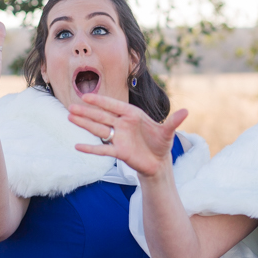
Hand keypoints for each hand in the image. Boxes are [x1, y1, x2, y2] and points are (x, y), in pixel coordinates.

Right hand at [67, 94, 186, 177]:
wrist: (159, 162)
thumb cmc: (161, 143)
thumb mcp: (168, 133)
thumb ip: (174, 122)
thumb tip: (187, 111)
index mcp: (132, 115)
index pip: (114, 106)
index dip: (100, 101)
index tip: (86, 96)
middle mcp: (122, 124)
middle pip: (102, 116)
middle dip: (87, 111)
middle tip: (71, 106)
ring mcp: (119, 138)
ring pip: (99, 129)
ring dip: (85, 124)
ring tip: (70, 117)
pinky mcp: (119, 152)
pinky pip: (103, 150)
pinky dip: (91, 148)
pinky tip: (78, 146)